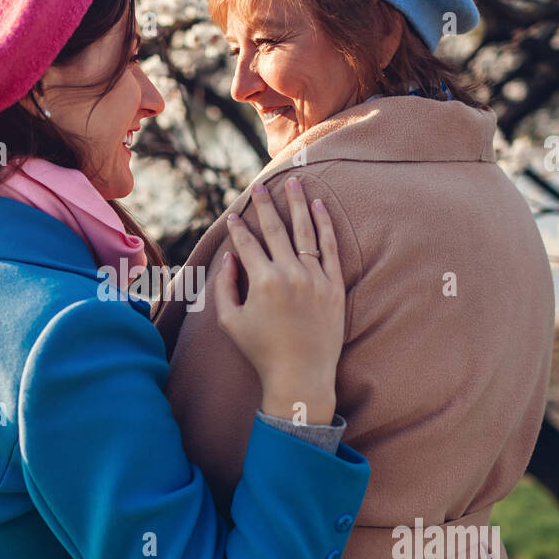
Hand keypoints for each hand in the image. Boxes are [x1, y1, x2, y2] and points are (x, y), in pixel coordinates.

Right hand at [215, 178, 344, 425]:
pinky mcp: (334, 285)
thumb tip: (229, 257)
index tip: (234, 215)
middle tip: (259, 186)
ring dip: (297, 204)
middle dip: (265, 205)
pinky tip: (319, 206)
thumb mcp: (230, 321)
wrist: (301, 376)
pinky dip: (324, 224)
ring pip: (304, 231)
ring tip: (294, 182)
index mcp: (261, 281)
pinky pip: (329, 247)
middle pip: (275, 229)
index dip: (238, 227)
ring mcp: (314, 278)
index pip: (247, 243)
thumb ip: (224, 286)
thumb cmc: (261, 351)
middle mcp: (289, 273)